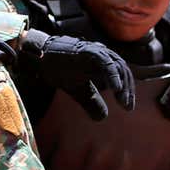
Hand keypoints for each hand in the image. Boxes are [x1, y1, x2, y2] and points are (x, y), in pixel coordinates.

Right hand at [20, 30, 135, 118]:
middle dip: (128, 90)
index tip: (127, 107)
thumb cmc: (61, 71)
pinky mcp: (89, 52)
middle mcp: (103, 55)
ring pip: (117, 66)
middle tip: (127, 107)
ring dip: (123, 85)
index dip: (127, 91)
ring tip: (123, 101)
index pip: (122, 75)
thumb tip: (103, 118)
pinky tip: (116, 88)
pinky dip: (113, 75)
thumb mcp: (78, 91)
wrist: (42, 58)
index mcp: (103, 63)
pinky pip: (106, 63)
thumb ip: (91, 102)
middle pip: (123, 71)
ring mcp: (97, 52)